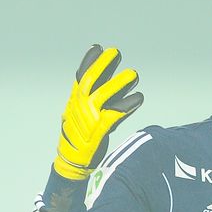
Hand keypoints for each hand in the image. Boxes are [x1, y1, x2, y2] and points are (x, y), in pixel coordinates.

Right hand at [54, 44, 143, 179]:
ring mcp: (88, 119)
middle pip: (91, 82)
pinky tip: (139, 98)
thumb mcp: (79, 115)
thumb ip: (90, 100)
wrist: (72, 163)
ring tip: (134, 74)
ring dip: (119, 84)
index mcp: (74, 102)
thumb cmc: (79, 138)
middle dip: (103, 66)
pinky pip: (115, 115)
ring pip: (103, 96)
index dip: (89, 62)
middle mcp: (79, 108)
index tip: (98, 47)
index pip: (80, 77)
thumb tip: (106, 84)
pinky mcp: (98, 131)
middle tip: (116, 53)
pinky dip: (127, 105)